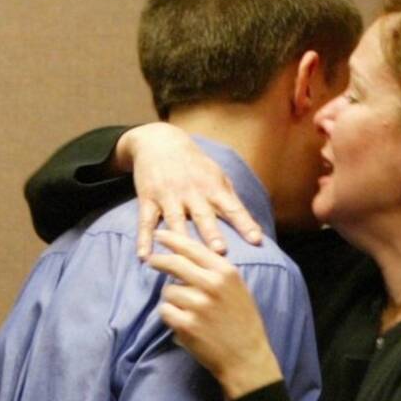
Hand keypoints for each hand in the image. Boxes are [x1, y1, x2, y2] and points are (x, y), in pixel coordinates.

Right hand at [117, 123, 263, 257]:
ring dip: (180, 238)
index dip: (244, 224)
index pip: (232, 208)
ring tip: (183, 258)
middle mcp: (192, 192)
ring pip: (175, 220)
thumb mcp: (217, 177)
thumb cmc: (195, 166)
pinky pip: (146, 222)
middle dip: (211, 233)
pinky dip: (144, 239)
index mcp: (213, 188)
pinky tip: (144, 256)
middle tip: (220, 251)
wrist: (160, 142)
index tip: (256, 240)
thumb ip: (232, 203)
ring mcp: (169, 196)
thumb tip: (255, 231)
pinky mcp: (148, 199)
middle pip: (203, 215)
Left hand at [147, 230, 282, 399]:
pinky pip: (166, 311)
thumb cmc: (242, 323)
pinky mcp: (187, 325)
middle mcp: (212, 285)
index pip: (192, 248)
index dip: (172, 239)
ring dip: (172, 299)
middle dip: (159, 260)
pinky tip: (184, 324)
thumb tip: (185, 255)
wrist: (247, 357)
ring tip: (187, 311)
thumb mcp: (237, 289)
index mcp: (226, 272)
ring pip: (168, 290)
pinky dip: (171, 316)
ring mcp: (198, 305)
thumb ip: (215, 271)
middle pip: (174, 263)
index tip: (159, 234)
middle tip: (151, 260)